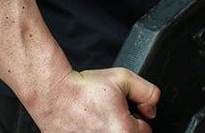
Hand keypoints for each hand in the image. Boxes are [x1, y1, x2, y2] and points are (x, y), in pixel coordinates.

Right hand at [28, 67, 159, 132]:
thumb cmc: (83, 87)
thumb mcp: (123, 77)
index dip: (135, 117)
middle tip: (106, 114)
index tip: (120, 110)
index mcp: (126, 132)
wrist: (53, 93)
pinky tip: (85, 127)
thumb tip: (152, 110)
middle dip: (122, 127)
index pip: (145, 130)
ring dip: (107, 131)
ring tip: (95, 121)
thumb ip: (148, 92)